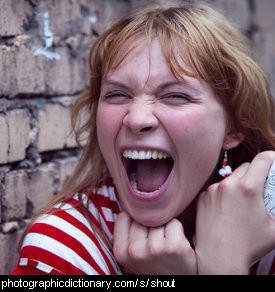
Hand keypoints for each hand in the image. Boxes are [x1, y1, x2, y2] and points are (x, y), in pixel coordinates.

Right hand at [113, 212, 196, 274]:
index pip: (123, 216)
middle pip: (141, 216)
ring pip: (158, 218)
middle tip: (156, 242)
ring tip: (166, 244)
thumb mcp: (132, 253)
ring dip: (164, 226)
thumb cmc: (154, 264)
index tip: (142, 234)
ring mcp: (154, 248)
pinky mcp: (174, 246)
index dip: (134, 222)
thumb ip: (127, 231)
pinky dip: (177, 229)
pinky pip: (174, 222)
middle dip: (150, 224)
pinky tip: (177, 244)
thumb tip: (128, 201)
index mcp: (120, 252)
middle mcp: (134, 251)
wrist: (174, 281)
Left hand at [195, 151, 274, 274]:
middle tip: (259, 188)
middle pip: (246, 167)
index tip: (273, 162)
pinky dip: (223, 193)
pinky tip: (226, 209)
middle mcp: (228, 185)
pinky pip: (216, 188)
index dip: (271, 158)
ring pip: (230, 177)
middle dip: (255, 173)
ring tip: (241, 202)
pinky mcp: (202, 197)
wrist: (219, 258)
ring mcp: (212, 190)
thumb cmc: (249, 245)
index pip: (263, 159)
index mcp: (248, 188)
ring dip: (237, 184)